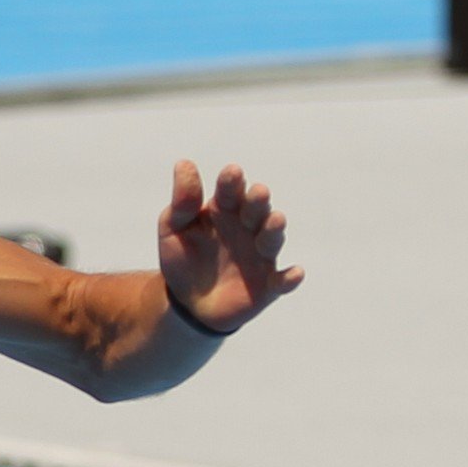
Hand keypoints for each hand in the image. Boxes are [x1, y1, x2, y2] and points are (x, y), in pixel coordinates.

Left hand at [157, 160, 298, 333]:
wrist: (187, 303)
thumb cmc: (181, 259)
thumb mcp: (172, 230)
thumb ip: (181, 202)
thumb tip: (184, 163)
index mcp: (225, 211)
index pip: (231, 192)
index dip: (232, 183)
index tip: (231, 172)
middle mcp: (248, 229)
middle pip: (257, 211)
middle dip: (258, 202)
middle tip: (258, 193)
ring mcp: (260, 255)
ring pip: (272, 239)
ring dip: (275, 230)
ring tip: (275, 220)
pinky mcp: (268, 284)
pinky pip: (282, 281)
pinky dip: (290, 278)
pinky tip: (295, 274)